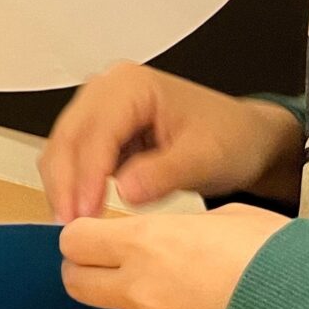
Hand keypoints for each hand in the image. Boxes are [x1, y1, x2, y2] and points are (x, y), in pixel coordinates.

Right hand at [40, 62, 300, 222]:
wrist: (245, 138)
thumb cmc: (231, 137)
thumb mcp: (206, 157)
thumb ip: (165, 172)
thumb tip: (124, 191)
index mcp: (131, 85)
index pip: (96, 131)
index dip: (87, 174)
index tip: (85, 212)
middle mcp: (106, 90)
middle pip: (68, 136)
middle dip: (65, 183)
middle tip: (70, 224)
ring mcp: (98, 109)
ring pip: (63, 147)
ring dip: (63, 186)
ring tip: (72, 222)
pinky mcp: (99, 131)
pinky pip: (73, 157)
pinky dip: (72, 184)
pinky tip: (79, 209)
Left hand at [60, 205, 285, 308]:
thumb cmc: (280, 262)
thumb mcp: (227, 220)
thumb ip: (180, 228)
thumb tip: (167, 235)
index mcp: (145, 244)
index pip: (74, 241)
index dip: (82, 238)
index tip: (94, 236)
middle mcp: (140, 291)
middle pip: (77, 284)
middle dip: (87, 273)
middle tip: (113, 266)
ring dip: (143, 305)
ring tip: (193, 296)